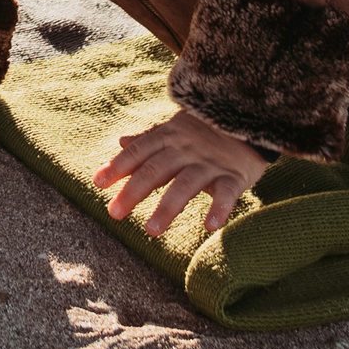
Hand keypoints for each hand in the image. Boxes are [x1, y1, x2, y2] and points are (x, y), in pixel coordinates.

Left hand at [90, 108, 267, 235]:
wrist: (250, 117)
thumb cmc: (207, 129)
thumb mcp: (176, 128)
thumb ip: (149, 138)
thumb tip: (120, 142)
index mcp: (169, 136)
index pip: (139, 152)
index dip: (118, 166)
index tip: (98, 183)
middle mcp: (186, 149)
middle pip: (155, 170)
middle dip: (133, 191)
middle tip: (114, 214)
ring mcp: (210, 163)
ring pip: (185, 184)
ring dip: (167, 207)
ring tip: (150, 230)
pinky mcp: (234, 176)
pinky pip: (226, 193)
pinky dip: (219, 209)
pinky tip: (209, 226)